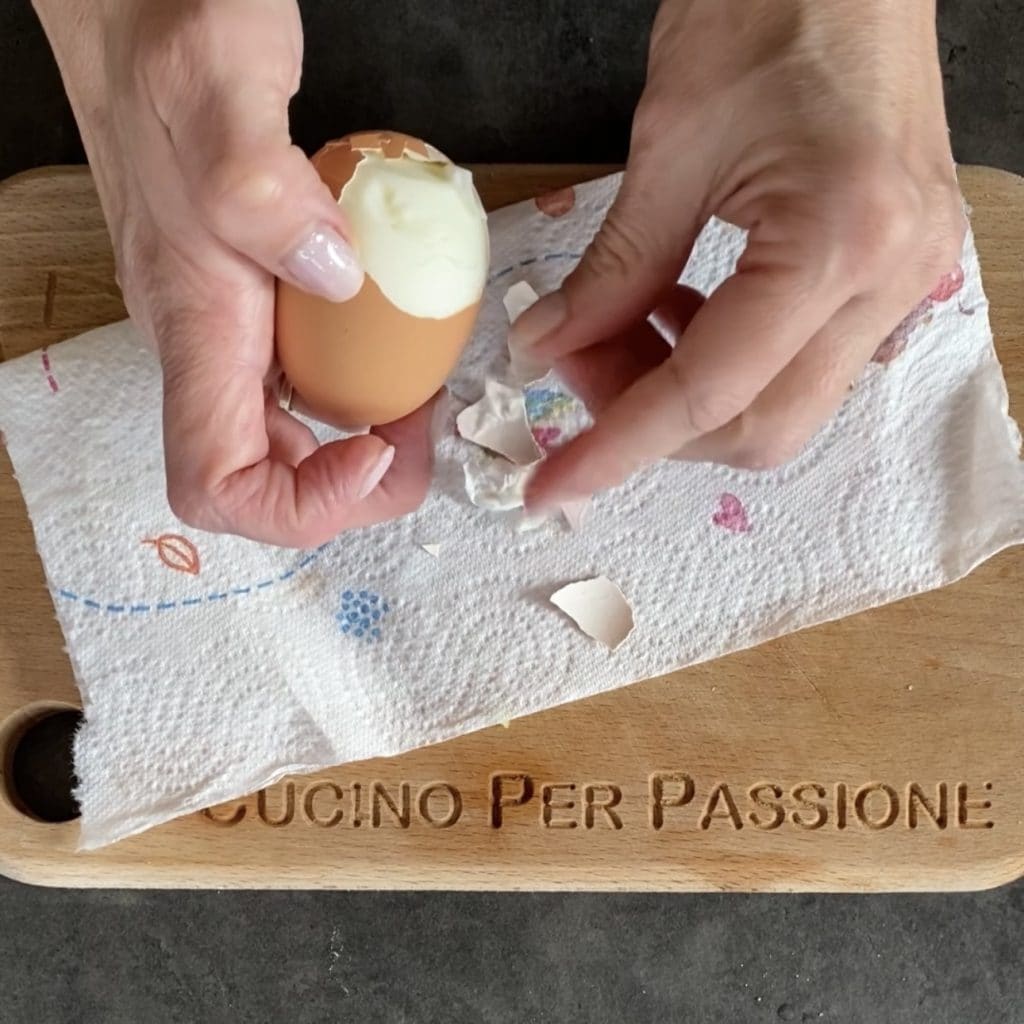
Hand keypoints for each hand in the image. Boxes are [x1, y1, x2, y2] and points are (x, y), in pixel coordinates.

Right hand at [33, 0, 437, 546]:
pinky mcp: (254, 300)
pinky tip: (399, 345)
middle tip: (422, 435)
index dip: (300, 505)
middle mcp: (204, 343)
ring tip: (422, 400)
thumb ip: (261, 183)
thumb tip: (335, 277)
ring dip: (359, 442)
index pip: (217, 482)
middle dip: (350, 487)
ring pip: (285, 435)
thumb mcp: (220, 87)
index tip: (377, 453)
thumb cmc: (165, 45)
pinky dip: (357, 387)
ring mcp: (228, 326)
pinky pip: (301, 378)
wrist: (137, 15)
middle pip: (261, 480)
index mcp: (193, 324)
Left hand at [513, 0, 965, 508]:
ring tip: (627, 326)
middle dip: (653, 423)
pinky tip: (688, 312)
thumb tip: (545, 348)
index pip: (708, 392)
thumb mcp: (667, 147)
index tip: (551, 486)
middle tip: (581, 361)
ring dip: (689, 397)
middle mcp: (892, 283)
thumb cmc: (765, 8)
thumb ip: (610, 270)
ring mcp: (908, 282)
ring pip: (784, 409)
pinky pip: (807, 367)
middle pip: (759, 429)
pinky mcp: (898, 275)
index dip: (617, 447)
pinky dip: (731, 366)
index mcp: (839, 242)